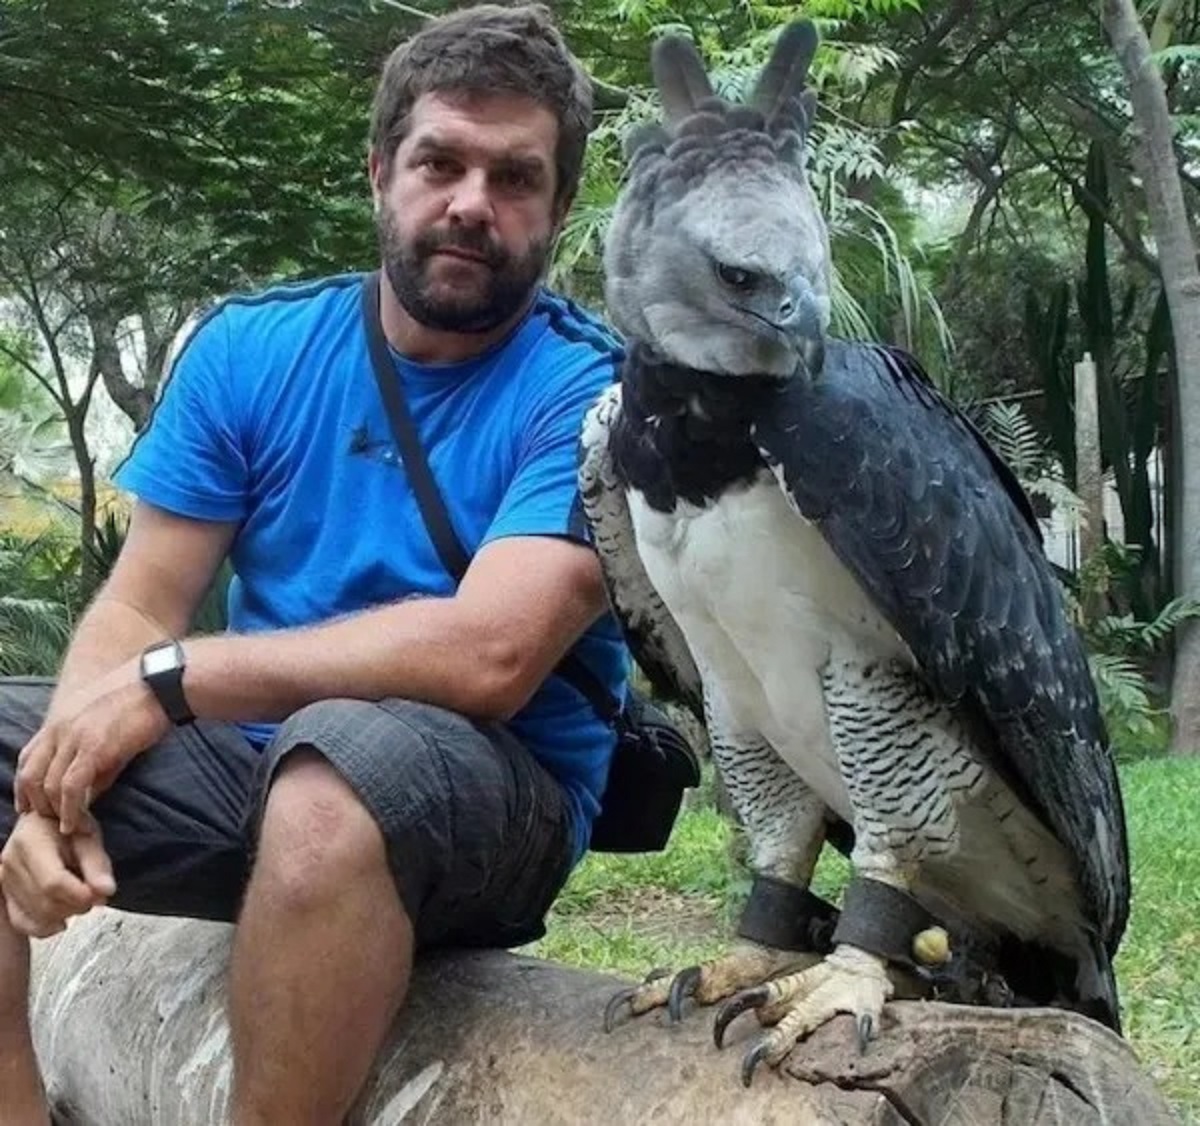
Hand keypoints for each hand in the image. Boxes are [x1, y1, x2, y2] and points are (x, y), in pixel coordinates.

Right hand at [0, 811, 114, 937]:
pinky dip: (45, 926)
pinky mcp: (6, 894)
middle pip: (45, 902)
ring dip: (66, 914)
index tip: (101, 896)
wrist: (45, 824)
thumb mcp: (89, 837)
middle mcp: (11, 862)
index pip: (53, 882)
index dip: (80, 895)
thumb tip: (106, 892)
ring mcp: (5, 880)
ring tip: (80, 897)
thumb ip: (98, 865)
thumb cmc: (69, 829)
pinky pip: (22, 922)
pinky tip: (62, 920)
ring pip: (36, 915)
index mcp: (30, 842)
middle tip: (95, 894)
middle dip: (77, 905)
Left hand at [14, 657, 169, 833]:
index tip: (32, 806)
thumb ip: (95, 760)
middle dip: (36, 804)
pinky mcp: (94, 748)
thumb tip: (88, 795)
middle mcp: (59, 728)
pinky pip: (71, 787)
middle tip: (52, 822)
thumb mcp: (108, 728)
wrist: (163, 683)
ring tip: (68, 827)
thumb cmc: (142, 701)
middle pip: (30, 775)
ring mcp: (74, 737)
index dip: (25, 786)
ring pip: (48, 784)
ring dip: (55, 812)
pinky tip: (76, 824)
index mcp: (59, 720)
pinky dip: (70, 810)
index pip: (27, 758)